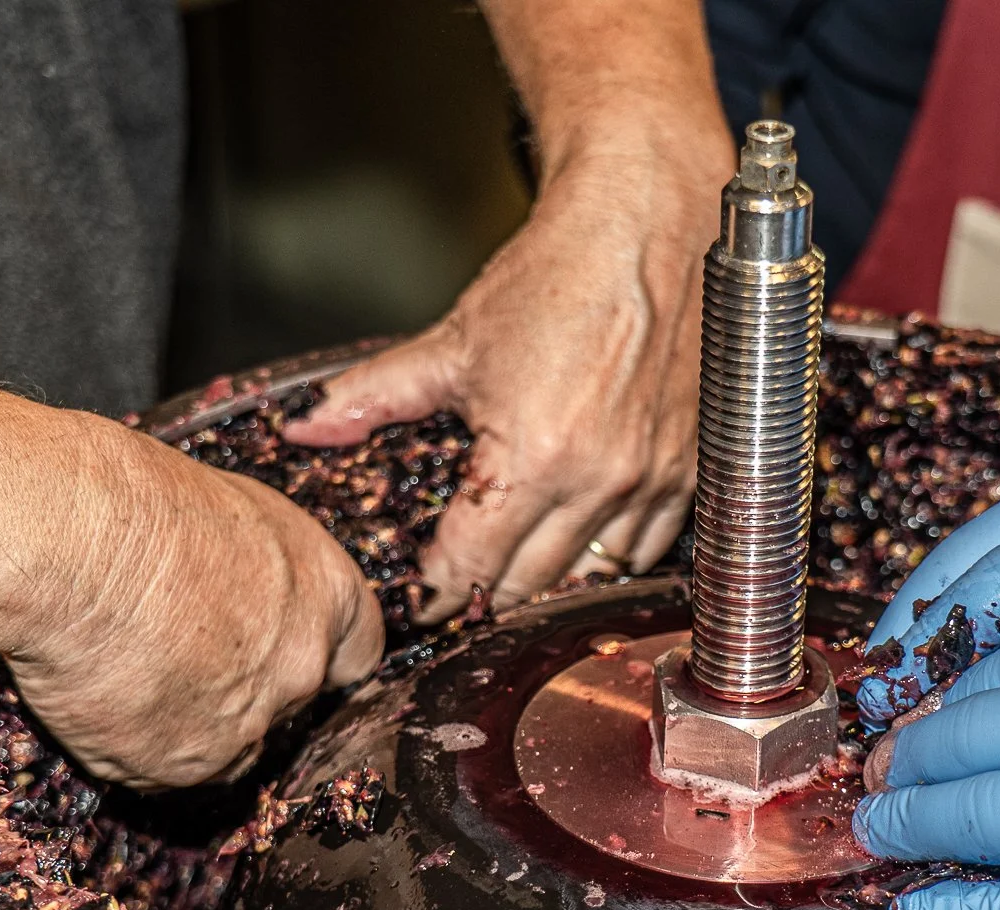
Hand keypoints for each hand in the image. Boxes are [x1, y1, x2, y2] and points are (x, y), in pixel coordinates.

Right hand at [5, 419, 383, 787]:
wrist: (68, 545)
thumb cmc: (133, 502)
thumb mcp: (229, 512)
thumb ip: (256, 570)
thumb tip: (235, 590)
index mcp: (327, 592)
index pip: (356, 648)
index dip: (319, 652)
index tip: (286, 650)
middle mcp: (301, 665)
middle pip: (288, 699)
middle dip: (243, 686)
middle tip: (178, 653)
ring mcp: (247, 723)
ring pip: (227, 742)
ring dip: (187, 720)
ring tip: (126, 667)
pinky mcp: (183, 764)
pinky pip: (162, 769)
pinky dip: (131, 744)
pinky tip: (101, 696)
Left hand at [287, 143, 726, 620]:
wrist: (648, 223)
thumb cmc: (560, 273)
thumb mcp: (453, 340)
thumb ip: (373, 395)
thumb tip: (306, 426)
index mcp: (534, 458)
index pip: (474, 567)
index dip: (439, 591)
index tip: (425, 597)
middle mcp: (600, 480)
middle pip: (532, 585)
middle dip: (489, 591)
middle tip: (463, 583)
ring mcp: (653, 478)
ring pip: (595, 574)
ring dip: (554, 577)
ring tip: (521, 560)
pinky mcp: (693, 467)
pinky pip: (649, 544)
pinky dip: (614, 551)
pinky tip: (584, 533)